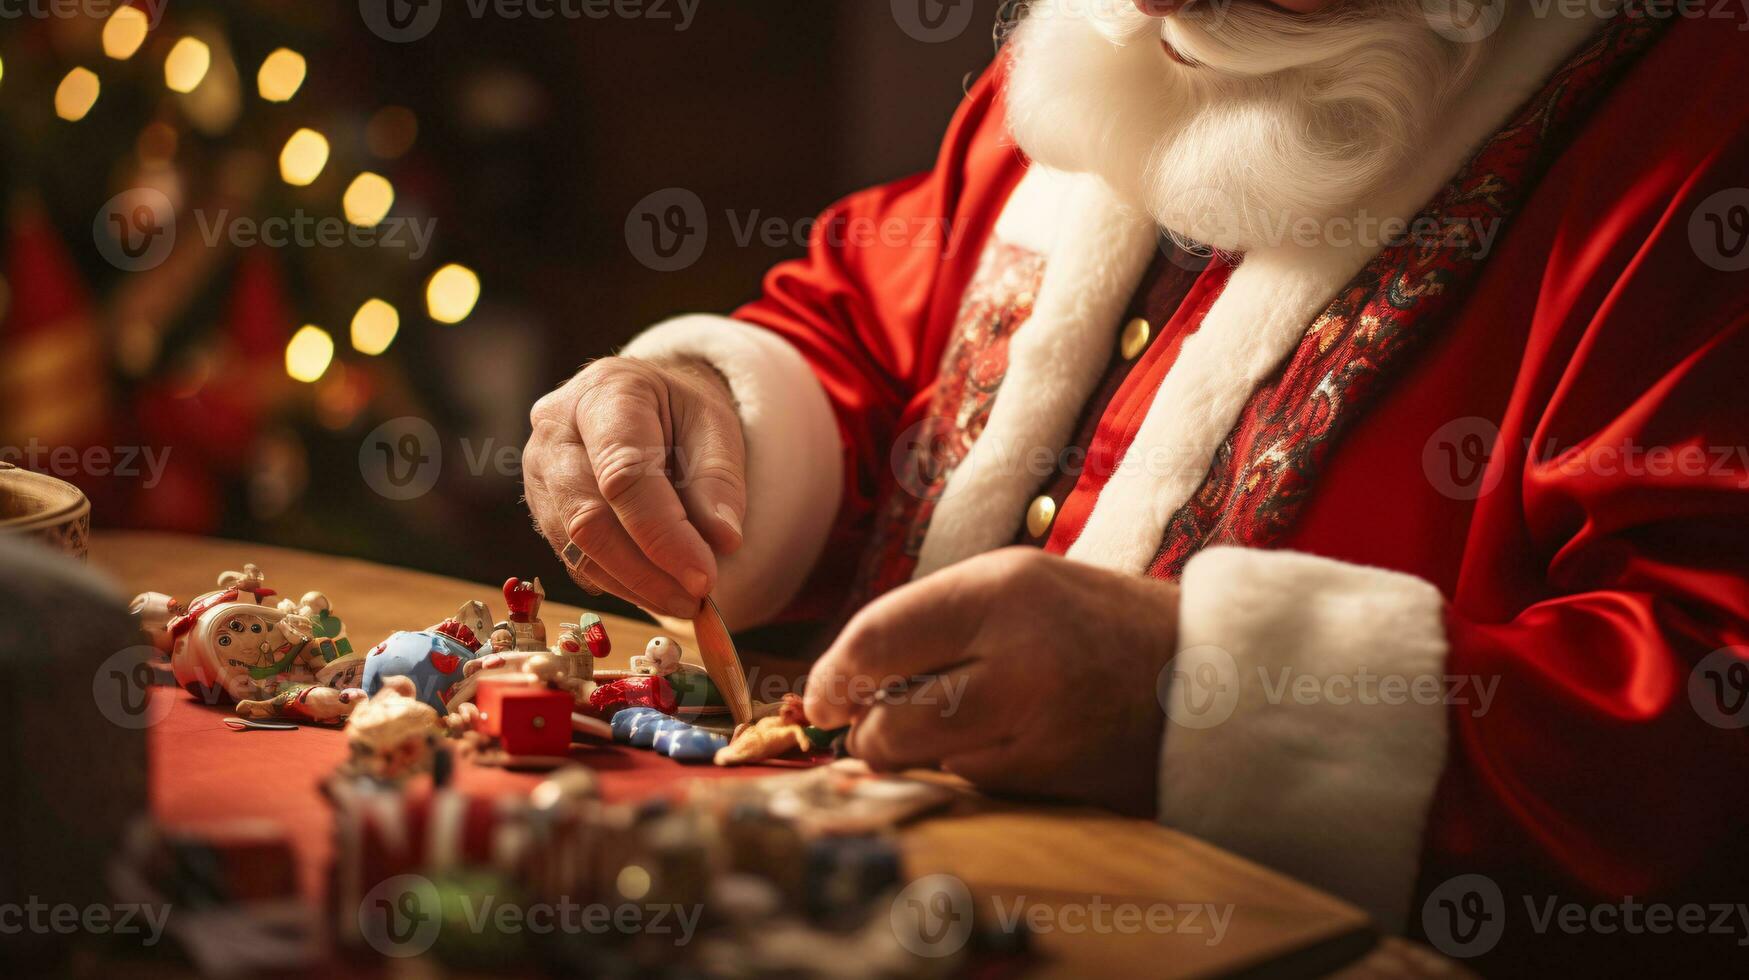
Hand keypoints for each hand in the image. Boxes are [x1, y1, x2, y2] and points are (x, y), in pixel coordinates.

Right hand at [523, 356, 745, 616]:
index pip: (624, 475)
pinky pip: (573, 559)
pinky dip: (618, 583)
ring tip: (685, 600)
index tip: (704, 576)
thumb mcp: (716, 427)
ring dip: (633, 585)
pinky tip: (656, 588)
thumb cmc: (681, 411)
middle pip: (589, 517)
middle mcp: (555, 430)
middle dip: (647, 571)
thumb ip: (719, 480)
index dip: (664, 534)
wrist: (646, 402)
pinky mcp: (542, 507)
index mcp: (604, 393)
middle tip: (697, 599)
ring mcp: (539, 471)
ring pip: (576, 546)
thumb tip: (723, 541)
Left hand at [804, 548, 1179, 815]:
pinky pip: (969, 785)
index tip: (819, 695)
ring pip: (924, 765)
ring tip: (946, 720)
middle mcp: (1017, 664)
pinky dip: (961, 770)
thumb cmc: (1092, 619)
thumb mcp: (1016, 582)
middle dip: (866, 732)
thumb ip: (928, 620)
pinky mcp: (1053, 785)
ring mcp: (1038, 733)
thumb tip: (837, 681)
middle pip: (887, 725)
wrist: (1207, 674)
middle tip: (868, 719)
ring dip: (912, 755)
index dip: (831, 676)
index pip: (875, 640)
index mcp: (1003, 591)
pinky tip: (996, 741)